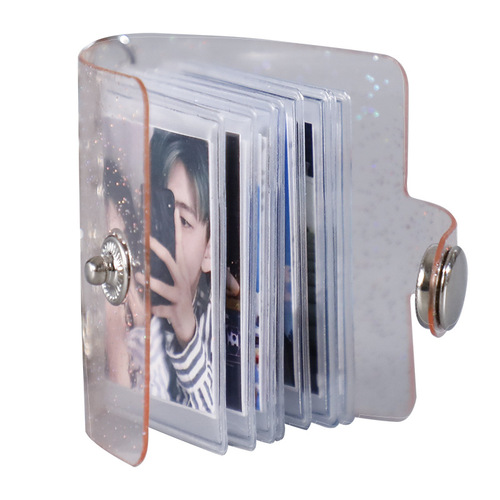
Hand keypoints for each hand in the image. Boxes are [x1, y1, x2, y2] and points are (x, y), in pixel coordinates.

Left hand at [136, 211, 195, 349]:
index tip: (173, 213)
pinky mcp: (175, 310)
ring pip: (166, 288)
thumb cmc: (176, 299)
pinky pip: (163, 310)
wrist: (187, 324)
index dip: (176, 230)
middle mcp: (181, 280)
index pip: (178, 246)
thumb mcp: (174, 281)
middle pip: (172, 262)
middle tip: (148, 241)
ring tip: (139, 276)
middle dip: (160, 251)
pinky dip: (156, 310)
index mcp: (180, 271)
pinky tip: (150, 310)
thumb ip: (165, 266)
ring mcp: (179, 296)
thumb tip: (149, 250)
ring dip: (153, 283)